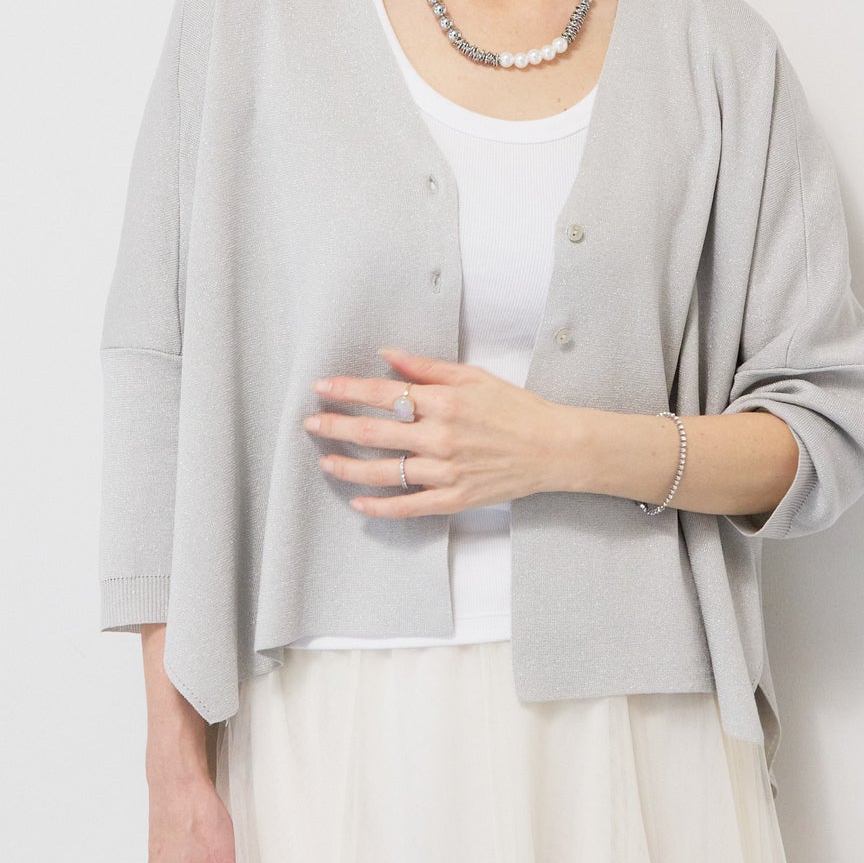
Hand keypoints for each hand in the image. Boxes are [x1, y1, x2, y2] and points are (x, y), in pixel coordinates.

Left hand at [302, 345, 574, 516]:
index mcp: (444, 402)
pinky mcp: (454, 498)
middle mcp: (439, 437)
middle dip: (337, 426)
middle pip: (375, 431)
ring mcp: (445, 471)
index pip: (382, 394)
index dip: (347, 390)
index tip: (322, 387)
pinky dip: (381, 507)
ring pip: (384, 471)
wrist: (553, 447)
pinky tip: (359, 503)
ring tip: (326, 462)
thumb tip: (387, 355)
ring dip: (349, 467)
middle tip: (311, 423)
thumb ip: (426, 368)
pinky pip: (409, 506)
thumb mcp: (473, 377)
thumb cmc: (515, 408)